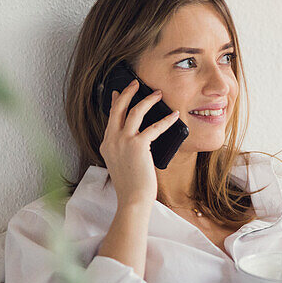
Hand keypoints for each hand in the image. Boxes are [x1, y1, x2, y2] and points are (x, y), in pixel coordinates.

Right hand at [99, 79, 180, 206]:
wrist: (132, 199)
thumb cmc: (131, 185)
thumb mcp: (121, 164)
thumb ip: (124, 149)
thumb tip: (138, 139)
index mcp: (106, 144)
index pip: (110, 117)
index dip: (115, 102)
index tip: (117, 93)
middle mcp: (112, 140)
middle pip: (118, 108)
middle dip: (127, 92)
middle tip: (136, 83)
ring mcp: (123, 142)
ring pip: (135, 111)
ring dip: (147, 100)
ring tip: (157, 94)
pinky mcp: (138, 145)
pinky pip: (154, 127)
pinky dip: (166, 120)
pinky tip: (175, 116)